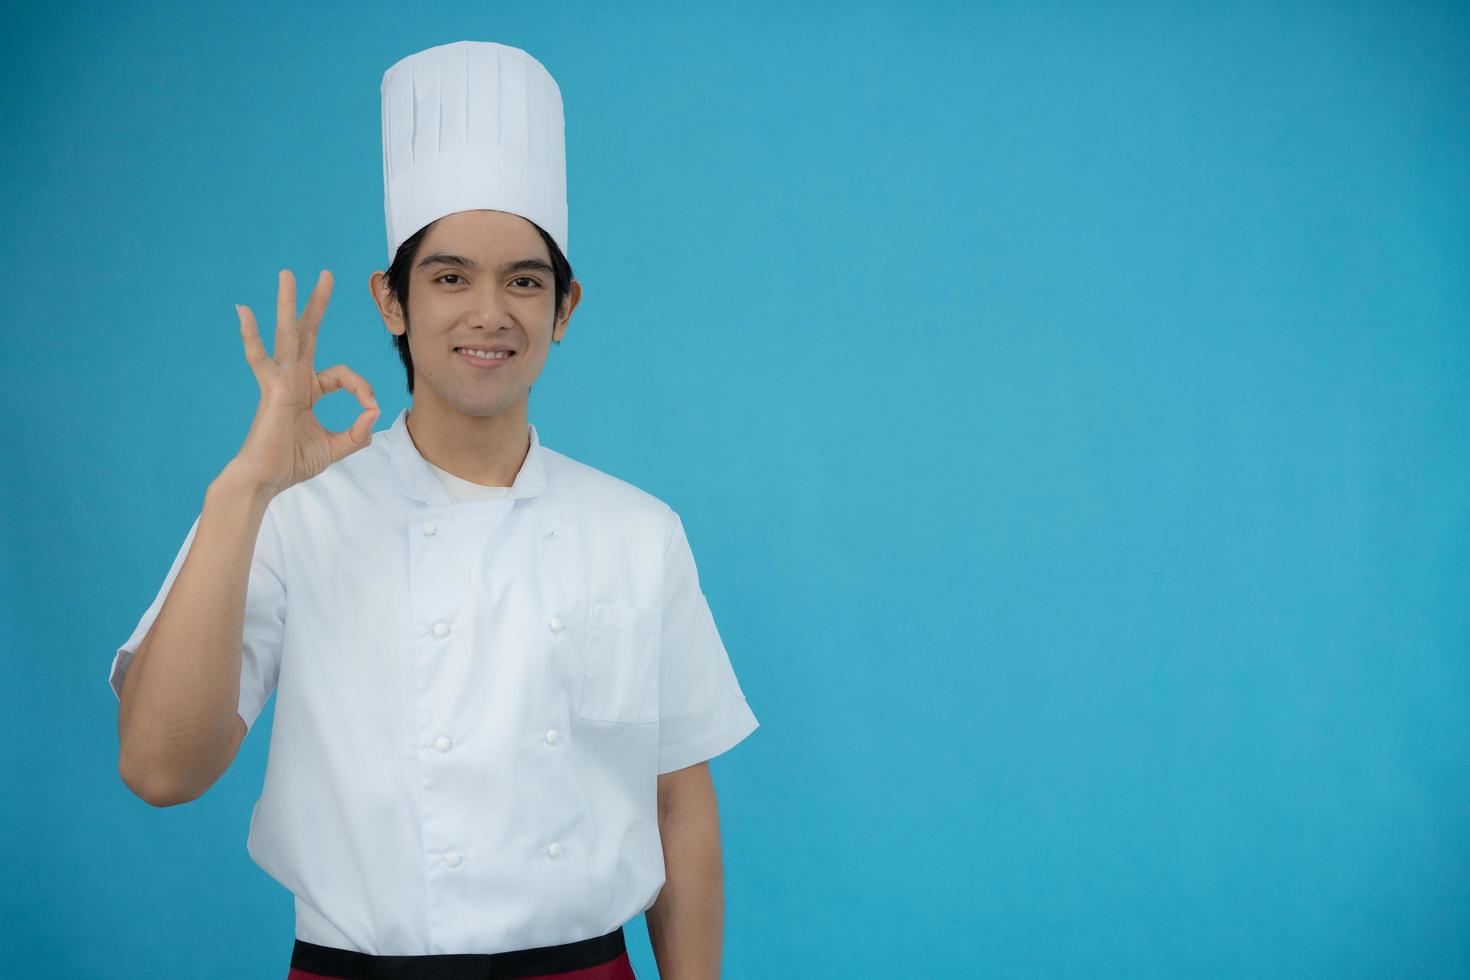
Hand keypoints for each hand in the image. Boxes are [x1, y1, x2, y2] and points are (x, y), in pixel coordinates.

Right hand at [228, 269, 378, 497]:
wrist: (266, 479)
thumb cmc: (293, 463)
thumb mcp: (336, 448)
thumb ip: (357, 433)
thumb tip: (374, 413)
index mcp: (308, 390)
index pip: (343, 375)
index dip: (362, 387)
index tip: (369, 407)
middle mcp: (294, 379)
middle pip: (308, 334)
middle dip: (317, 304)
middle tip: (327, 274)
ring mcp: (281, 381)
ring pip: (287, 335)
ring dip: (288, 304)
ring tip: (287, 274)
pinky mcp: (272, 390)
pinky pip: (259, 359)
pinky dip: (250, 336)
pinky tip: (243, 311)